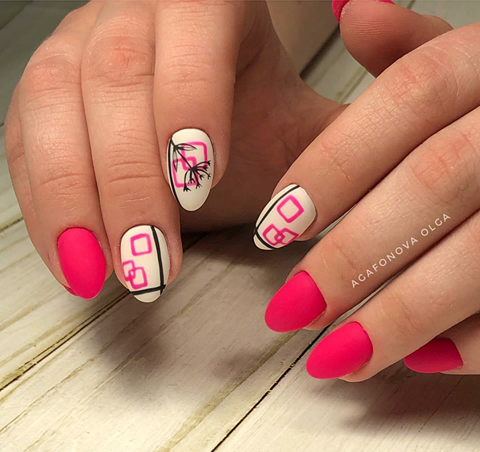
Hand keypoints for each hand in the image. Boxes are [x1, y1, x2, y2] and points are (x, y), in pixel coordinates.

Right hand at [4, 0, 336, 300]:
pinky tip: (75, 262)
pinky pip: (26, 148)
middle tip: (153, 267)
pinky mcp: (42, 97)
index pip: (192, 36)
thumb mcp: (302, 127)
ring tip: (103, 276)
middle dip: (131, 183)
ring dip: (77, 204)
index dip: (188, 107)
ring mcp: (75, 52)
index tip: (198, 189)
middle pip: (116, 85)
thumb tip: (381, 176)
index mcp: (206, 5)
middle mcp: (130, 17)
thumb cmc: (253, 119)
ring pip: (56, 115)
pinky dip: (46, 211)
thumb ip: (342, 143)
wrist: (198, 110)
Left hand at [257, 0, 479, 378]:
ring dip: (401, 316)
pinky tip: (424, 360)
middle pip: (436, 181)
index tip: (272, 229)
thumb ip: (415, 48)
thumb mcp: (472, 65)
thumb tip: (348, 8)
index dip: (332, 166)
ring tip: (334, 356)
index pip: (411, 95)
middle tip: (290, 309)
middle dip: (353, 255)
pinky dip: (474, 339)